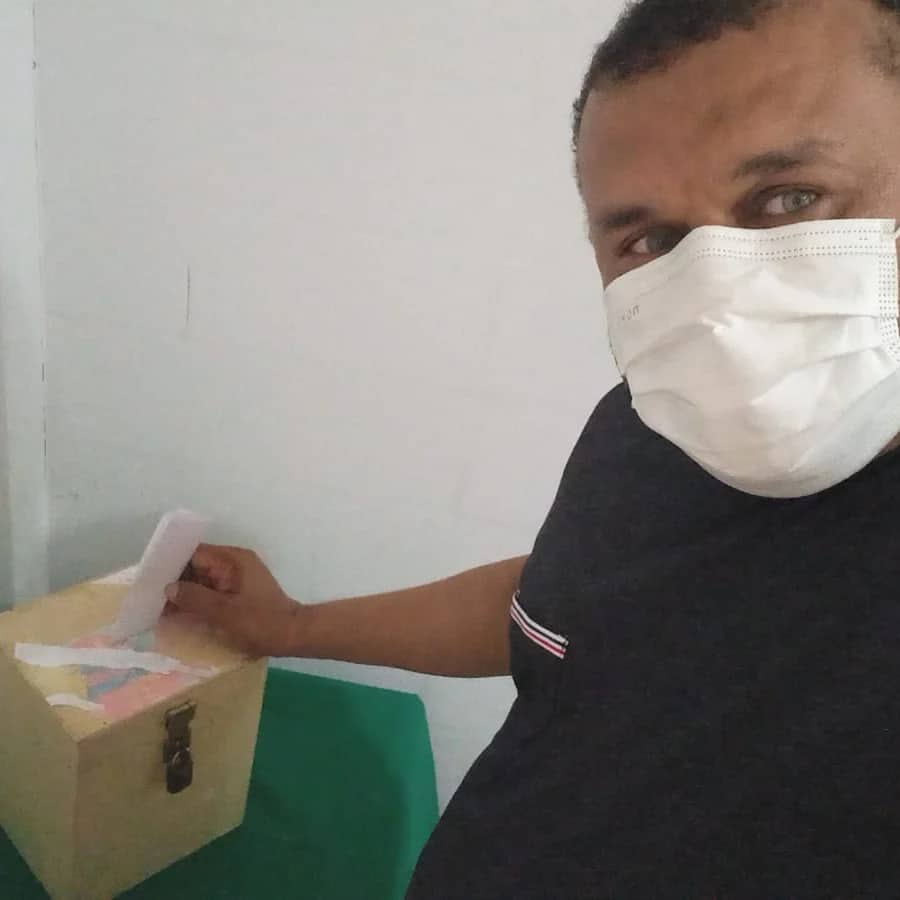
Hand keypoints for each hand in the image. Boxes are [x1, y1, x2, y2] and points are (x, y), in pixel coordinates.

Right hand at [164, 544, 304, 657]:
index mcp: (233, 560)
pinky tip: (177, 614)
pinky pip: (210, 591)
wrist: (293, 636)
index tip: (150, 577)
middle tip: (147, 596)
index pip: (195, 553)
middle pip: (196, 566)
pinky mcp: (237, 593)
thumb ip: (195, 598)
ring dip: (183, 593)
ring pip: (201, 580)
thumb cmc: (261, 622)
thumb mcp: (224, 612)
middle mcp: (234, 564)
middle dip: (174, 580)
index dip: (171, 563)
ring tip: (156, 607)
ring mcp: (236, 578)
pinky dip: (195, 601)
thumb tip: (168, 587)